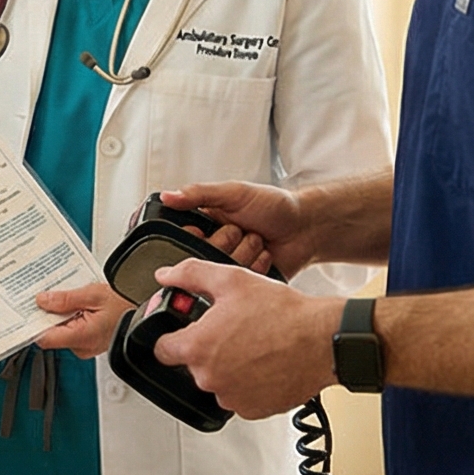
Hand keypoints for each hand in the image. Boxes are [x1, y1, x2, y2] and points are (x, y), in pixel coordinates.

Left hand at [32, 281, 127, 358]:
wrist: (146, 314)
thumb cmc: (127, 306)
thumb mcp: (93, 295)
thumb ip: (65, 299)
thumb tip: (43, 301)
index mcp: (81, 337)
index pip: (44, 338)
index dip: (33, 324)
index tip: (27, 310)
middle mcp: (81, 347)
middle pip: (51, 333)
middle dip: (48, 314)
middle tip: (47, 295)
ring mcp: (85, 347)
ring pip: (61, 331)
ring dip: (60, 315)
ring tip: (66, 298)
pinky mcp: (89, 343)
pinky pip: (71, 331)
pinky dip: (70, 318)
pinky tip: (75, 305)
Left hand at [148, 260, 341, 419]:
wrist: (322, 340)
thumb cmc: (283, 313)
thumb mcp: (231, 279)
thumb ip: (190, 275)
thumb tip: (166, 275)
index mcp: (197, 347)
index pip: (161, 349)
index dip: (171, 336)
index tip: (182, 331)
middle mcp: (209, 378)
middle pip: (192, 365)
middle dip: (206, 349)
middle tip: (231, 331)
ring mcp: (230, 397)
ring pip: (217, 381)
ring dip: (227, 367)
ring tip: (252, 345)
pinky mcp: (252, 410)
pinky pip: (239, 397)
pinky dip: (247, 383)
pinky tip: (263, 363)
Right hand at [159, 181, 310, 279]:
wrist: (306, 227)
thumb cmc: (274, 205)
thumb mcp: (235, 192)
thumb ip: (200, 194)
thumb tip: (168, 195)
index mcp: (207, 224)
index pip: (183, 236)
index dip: (196, 235)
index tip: (207, 228)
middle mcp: (215, 246)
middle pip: (203, 256)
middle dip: (227, 240)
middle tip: (242, 228)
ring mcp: (231, 265)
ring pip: (224, 269)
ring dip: (246, 251)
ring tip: (257, 239)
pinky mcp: (246, 282)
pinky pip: (242, 280)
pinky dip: (257, 266)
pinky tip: (265, 255)